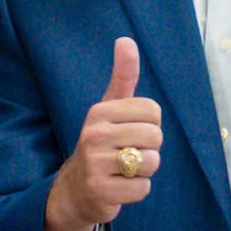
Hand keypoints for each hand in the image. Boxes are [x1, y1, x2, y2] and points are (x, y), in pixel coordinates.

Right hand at [43, 36, 163, 230]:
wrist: (74, 190)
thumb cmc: (100, 145)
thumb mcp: (108, 109)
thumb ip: (122, 76)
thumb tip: (126, 39)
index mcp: (99, 112)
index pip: (153, 112)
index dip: (149, 125)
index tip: (129, 133)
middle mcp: (94, 135)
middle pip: (155, 137)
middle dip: (148, 149)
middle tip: (126, 154)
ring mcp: (95, 164)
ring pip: (151, 163)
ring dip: (144, 171)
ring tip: (123, 171)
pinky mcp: (100, 191)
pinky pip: (143, 188)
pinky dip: (136, 191)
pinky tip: (119, 187)